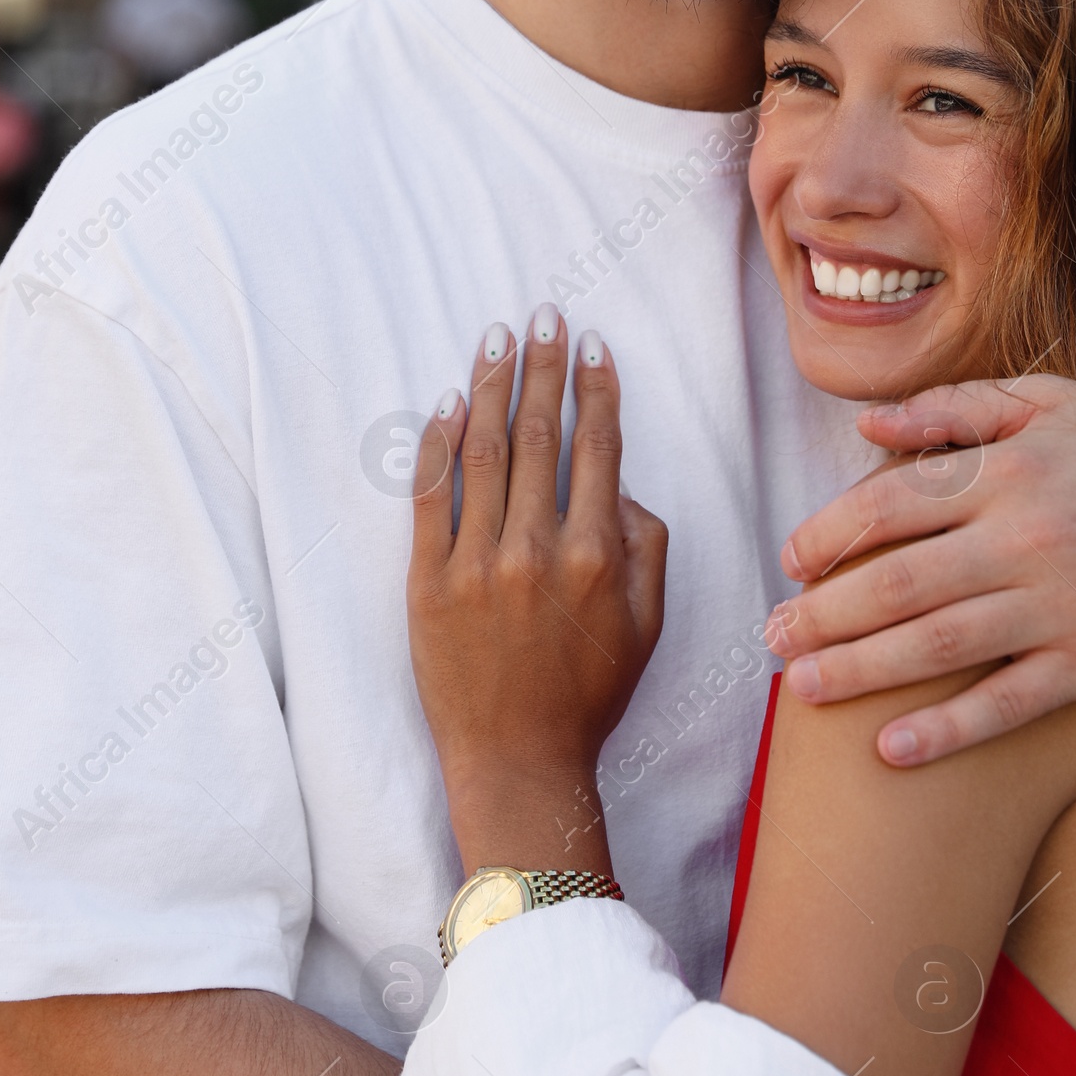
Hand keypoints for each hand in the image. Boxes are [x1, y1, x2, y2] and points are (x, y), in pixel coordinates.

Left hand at [408, 309, 665, 872]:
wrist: (517, 760)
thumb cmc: (589, 693)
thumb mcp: (648, 623)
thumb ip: (648, 546)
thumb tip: (624, 485)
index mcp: (596, 555)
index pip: (596, 447)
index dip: (594, 389)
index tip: (590, 344)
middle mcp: (536, 550)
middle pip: (537, 434)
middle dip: (541, 366)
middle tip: (541, 315)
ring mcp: (476, 564)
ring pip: (481, 452)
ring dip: (490, 386)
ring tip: (496, 338)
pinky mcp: (427, 583)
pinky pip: (429, 497)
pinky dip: (436, 444)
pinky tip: (446, 403)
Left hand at [769, 375, 1075, 764]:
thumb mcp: (1053, 402)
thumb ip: (956, 407)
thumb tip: (867, 426)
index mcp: (1011, 469)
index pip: (892, 503)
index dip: (829, 534)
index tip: (791, 561)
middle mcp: (1028, 538)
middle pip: (899, 582)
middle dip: (822, 613)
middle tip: (772, 637)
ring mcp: (1061, 608)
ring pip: (938, 645)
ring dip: (860, 670)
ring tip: (802, 688)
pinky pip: (1008, 704)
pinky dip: (948, 730)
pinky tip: (891, 748)